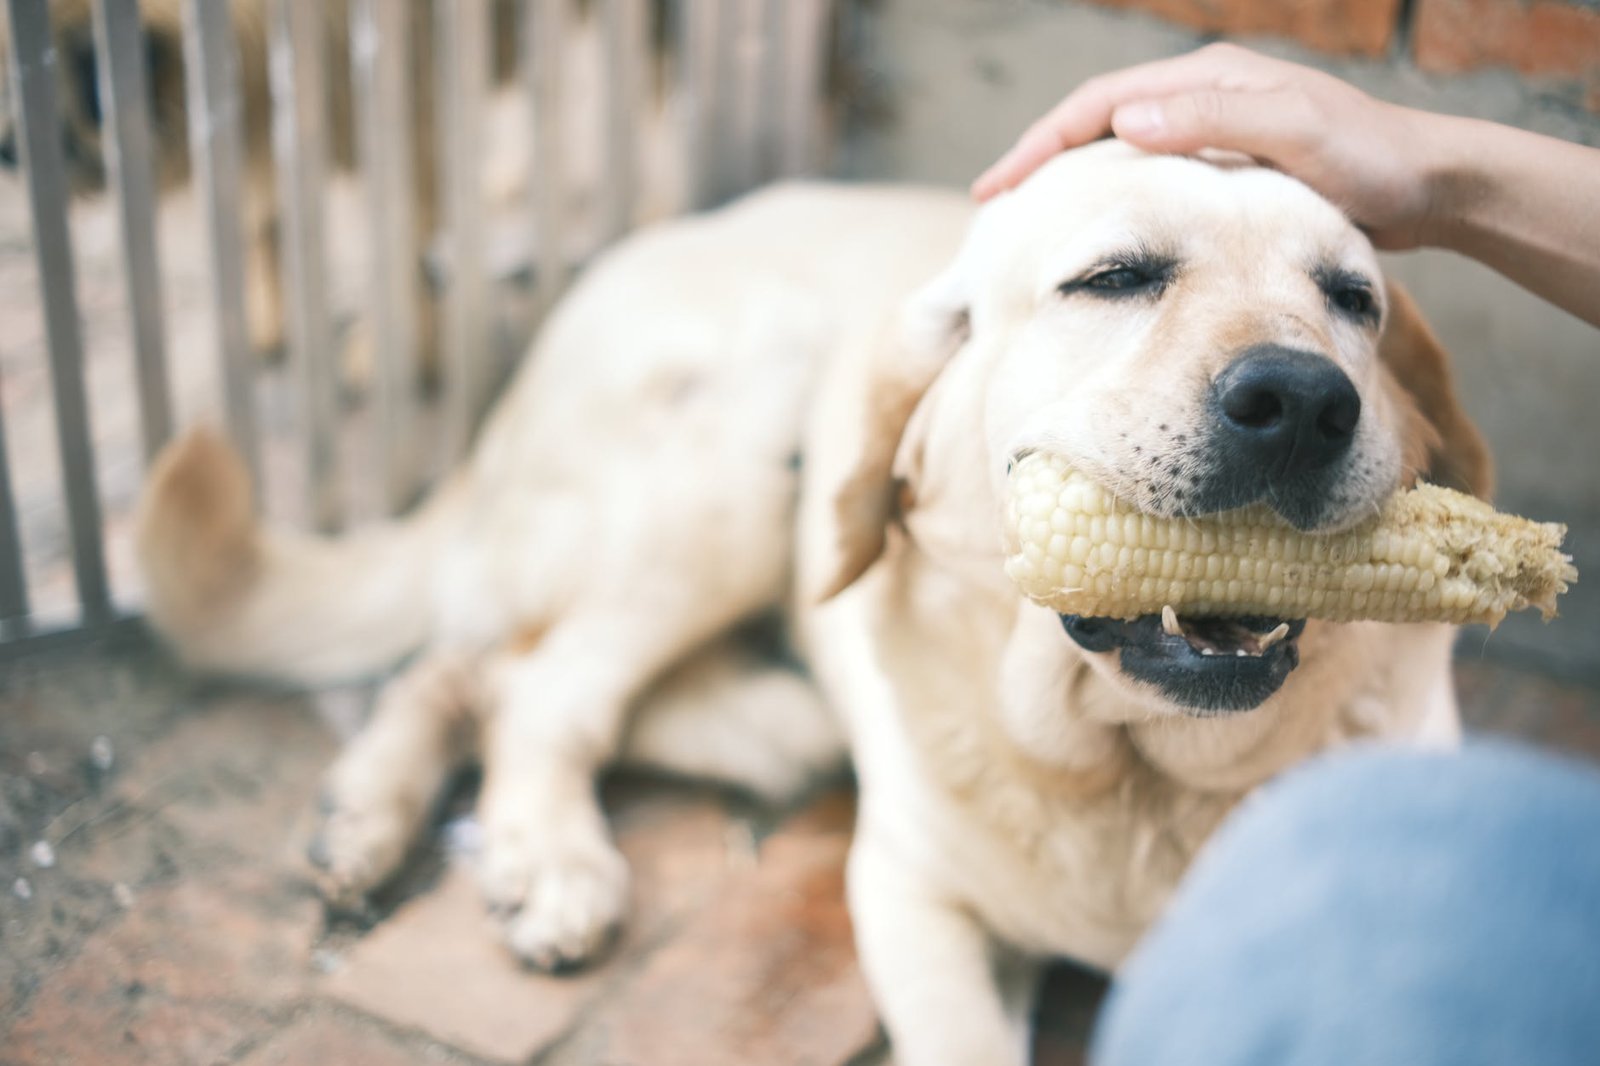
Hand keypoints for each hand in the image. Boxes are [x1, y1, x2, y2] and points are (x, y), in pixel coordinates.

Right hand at [971, 44, 1441, 250]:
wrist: (1430, 187)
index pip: (1099, 104)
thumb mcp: (1296, 133)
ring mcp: (1214, 133)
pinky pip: (1149, 181)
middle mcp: (1204, 98)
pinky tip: (1098, 235)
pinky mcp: (1227, 171)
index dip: (1041, 145)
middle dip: (1040, 161)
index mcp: (1209, 79)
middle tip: (993, 208)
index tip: (997, 190)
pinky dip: (1111, 202)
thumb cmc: (1370, 161)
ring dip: (1070, 181)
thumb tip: (1127, 121)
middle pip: (1098, 123)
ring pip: (1120, 152)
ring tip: (1029, 222)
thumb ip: (1217, 120)